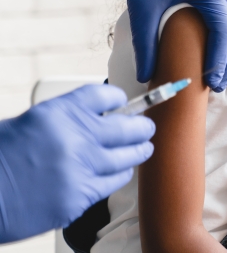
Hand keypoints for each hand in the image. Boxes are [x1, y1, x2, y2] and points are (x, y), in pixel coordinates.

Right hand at [0, 85, 154, 242]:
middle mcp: (76, 138)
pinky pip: (115, 181)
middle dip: (142, 126)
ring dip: (138, 151)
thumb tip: (98, 117)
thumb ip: (66, 119)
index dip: (119, 99)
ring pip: (129, 155)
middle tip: (147, 127)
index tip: (124, 102)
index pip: (106, 96)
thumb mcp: (29, 123)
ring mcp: (82, 168)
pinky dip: (120, 174)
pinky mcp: (82, 196)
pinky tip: (120, 172)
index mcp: (60, 113)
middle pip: (129, 126)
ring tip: (143, 148)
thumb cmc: (0, 159)